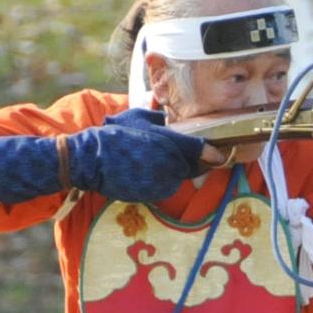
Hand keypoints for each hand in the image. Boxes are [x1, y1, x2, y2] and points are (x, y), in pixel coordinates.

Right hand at [65, 107, 215, 202]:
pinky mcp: (152, 195)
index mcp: (170, 143)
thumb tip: (167, 121)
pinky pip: (163, 187)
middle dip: (187, 161)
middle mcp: (171, 164)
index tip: (219, 155)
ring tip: (151, 162)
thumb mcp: (138, 117)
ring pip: (176, 178)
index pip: (199, 149)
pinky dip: (159, 182)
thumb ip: (158, 119)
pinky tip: (144, 172)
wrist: (92, 159)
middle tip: (174, 155)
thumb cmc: (115, 134)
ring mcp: (162, 182)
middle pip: (189, 166)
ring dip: (171, 172)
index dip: (211, 153)